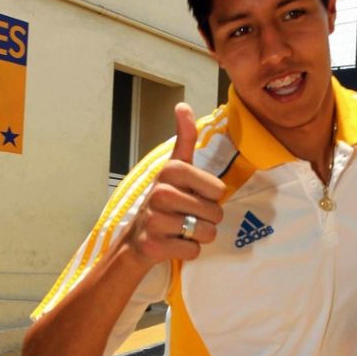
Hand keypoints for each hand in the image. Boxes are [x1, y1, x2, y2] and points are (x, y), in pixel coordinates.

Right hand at [126, 103, 225, 265]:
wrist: (138, 237)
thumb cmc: (165, 200)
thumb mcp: (175, 167)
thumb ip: (185, 137)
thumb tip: (182, 104)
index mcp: (170, 171)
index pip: (218, 189)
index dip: (212, 196)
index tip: (194, 195)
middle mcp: (161, 193)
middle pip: (215, 213)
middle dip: (207, 218)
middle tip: (187, 215)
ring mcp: (156, 220)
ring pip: (207, 233)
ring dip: (199, 235)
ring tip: (182, 229)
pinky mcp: (155, 246)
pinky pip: (194, 251)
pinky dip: (189, 251)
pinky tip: (174, 242)